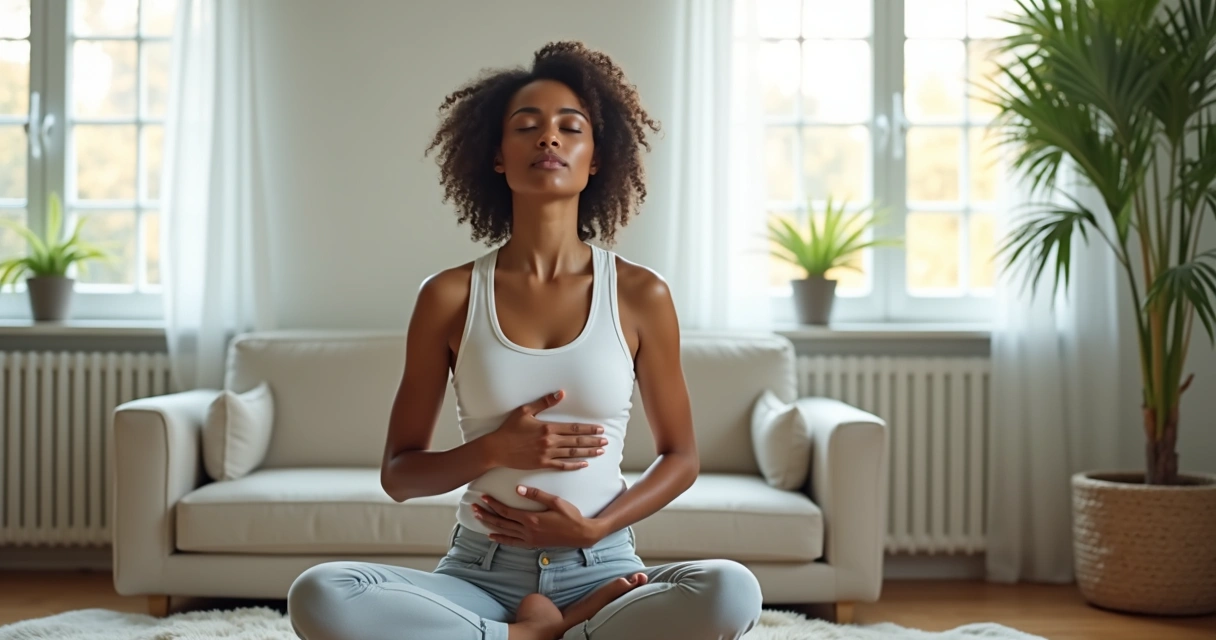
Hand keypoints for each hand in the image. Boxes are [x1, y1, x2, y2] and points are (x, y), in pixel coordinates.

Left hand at [472, 485, 607, 547]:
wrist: (582, 534)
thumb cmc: (571, 516)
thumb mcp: (555, 501)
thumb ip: (536, 495)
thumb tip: (518, 489)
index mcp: (531, 519)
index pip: (506, 511)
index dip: (493, 503)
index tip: (483, 496)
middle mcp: (527, 531)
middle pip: (501, 522)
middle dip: (486, 514)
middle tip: (473, 506)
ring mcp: (529, 539)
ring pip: (504, 532)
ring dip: (490, 525)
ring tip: (478, 518)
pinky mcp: (532, 544)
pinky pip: (512, 542)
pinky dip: (501, 539)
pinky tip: (492, 536)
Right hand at [484, 390, 607, 470]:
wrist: (497, 448)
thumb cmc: (509, 428)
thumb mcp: (525, 411)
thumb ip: (544, 402)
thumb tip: (561, 393)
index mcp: (548, 428)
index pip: (574, 428)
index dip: (589, 429)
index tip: (600, 429)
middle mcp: (550, 442)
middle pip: (577, 441)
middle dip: (593, 441)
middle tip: (605, 441)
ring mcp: (547, 454)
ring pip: (572, 453)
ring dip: (588, 452)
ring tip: (600, 451)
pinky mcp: (542, 464)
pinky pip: (562, 466)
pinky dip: (574, 465)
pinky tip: (584, 464)